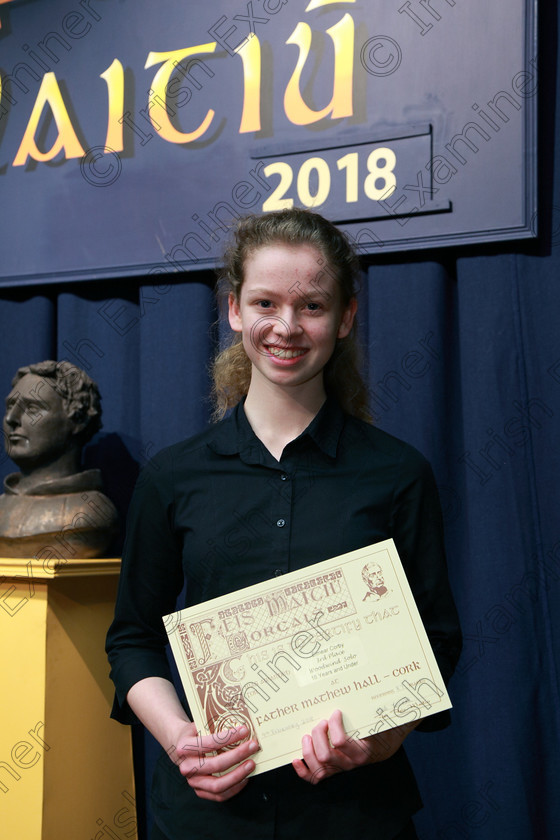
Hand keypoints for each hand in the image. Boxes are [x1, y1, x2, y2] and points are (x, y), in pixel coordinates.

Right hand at [171, 722, 259, 800]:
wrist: (181, 748)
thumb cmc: (195, 734)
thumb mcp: (199, 724)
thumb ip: (215, 725)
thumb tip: (241, 726)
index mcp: (184, 747)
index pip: (209, 743)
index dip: (228, 737)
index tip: (244, 730)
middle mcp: (186, 767)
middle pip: (215, 765)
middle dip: (237, 755)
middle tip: (253, 746)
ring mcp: (193, 782)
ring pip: (218, 785)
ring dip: (238, 775)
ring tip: (252, 764)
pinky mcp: (200, 792)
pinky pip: (220, 796)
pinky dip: (235, 788)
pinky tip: (245, 777)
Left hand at [292, 709, 416, 783]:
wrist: (382, 746)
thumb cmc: (377, 729)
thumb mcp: (377, 721)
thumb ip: (372, 712)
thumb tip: (365, 693)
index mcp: (361, 752)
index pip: (341, 742)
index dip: (334, 725)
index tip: (335, 712)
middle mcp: (350, 763)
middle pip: (326, 756)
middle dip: (318, 735)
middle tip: (321, 722)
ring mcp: (340, 769)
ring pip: (319, 769)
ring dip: (308, 752)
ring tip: (306, 737)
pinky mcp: (332, 771)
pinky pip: (316, 778)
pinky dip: (303, 771)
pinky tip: (296, 760)